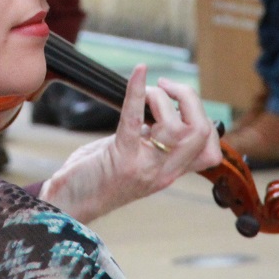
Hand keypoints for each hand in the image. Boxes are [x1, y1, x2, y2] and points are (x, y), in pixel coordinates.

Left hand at [39, 65, 221, 223]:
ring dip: (162, 99)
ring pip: (177, 128)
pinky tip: (138, 73)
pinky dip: (137, 91)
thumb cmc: (96, 179)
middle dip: (191, 100)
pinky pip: (135, 119)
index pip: (210, 152)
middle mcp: (163, 172)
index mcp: (168, 172)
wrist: (69, 206)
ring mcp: (144, 167)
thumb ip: (152, 141)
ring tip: (146, 93)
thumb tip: (162, 110)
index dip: (206, 122)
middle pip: (200, 133)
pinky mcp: (120, 158)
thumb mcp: (135, 162)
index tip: (184, 106)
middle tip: (168, 87)